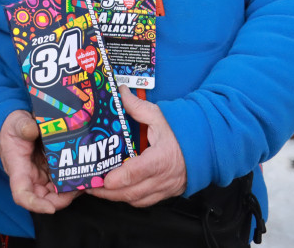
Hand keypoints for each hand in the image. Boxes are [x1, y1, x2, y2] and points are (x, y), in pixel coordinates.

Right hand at [0, 109, 78, 213]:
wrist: (19, 126)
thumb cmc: (14, 127)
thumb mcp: (16, 123)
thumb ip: (23, 126)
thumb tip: (32, 129)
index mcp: (18, 169)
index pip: (22, 195)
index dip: (35, 205)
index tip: (50, 208)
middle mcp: (31, 177)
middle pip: (44, 199)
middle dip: (62, 200)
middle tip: (79, 189)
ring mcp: (43, 176)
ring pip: (57, 192)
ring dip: (71, 191)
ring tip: (87, 181)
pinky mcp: (53, 171)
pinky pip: (64, 181)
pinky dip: (74, 180)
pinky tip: (87, 173)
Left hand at [86, 86, 186, 206]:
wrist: (206, 147)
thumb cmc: (181, 132)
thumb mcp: (159, 116)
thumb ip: (137, 106)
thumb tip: (119, 92)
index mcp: (162, 157)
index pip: (139, 171)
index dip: (119, 178)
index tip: (103, 180)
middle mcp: (164, 177)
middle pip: (133, 192)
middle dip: (108, 193)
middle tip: (88, 186)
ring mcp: (165, 188)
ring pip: (137, 200)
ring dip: (115, 198)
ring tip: (95, 189)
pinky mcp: (166, 194)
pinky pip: (144, 202)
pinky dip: (128, 199)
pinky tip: (115, 192)